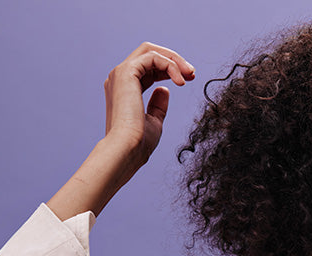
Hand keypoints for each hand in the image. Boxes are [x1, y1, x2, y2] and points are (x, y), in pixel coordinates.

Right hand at [46, 43, 194, 219]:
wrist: (126, 150)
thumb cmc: (139, 144)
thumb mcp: (154, 121)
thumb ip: (158, 105)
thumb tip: (165, 89)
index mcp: (124, 89)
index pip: (148, 68)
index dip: (170, 69)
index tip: (189, 79)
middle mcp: (119, 78)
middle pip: (148, 52)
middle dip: (173, 59)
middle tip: (192, 73)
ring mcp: (120, 73)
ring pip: (150, 50)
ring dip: (174, 59)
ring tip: (190, 74)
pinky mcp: (125, 72)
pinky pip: (152, 56)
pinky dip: (170, 65)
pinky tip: (180, 81)